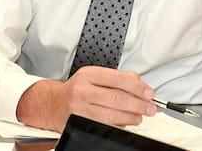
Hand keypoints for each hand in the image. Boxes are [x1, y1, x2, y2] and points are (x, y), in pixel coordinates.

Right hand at [16, 66, 155, 130]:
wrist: (51, 103)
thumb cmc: (76, 89)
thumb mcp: (94, 77)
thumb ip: (117, 77)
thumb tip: (139, 83)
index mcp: (88, 75)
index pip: (118, 79)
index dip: (137, 87)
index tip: (149, 93)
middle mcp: (82, 91)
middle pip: (117, 99)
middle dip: (138, 105)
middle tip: (150, 108)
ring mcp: (80, 108)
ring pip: (112, 115)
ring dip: (131, 117)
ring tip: (139, 116)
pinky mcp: (80, 122)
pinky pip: (105, 126)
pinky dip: (119, 125)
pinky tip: (124, 121)